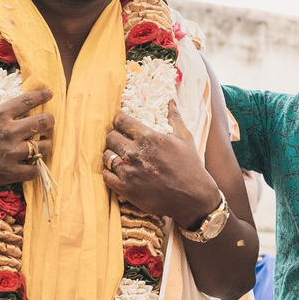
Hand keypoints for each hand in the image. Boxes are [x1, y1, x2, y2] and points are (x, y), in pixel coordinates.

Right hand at [0, 87, 53, 194]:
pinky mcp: (8, 173)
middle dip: (49, 121)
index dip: (42, 95)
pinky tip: (33, 166)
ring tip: (43, 145)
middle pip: (42, 122)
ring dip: (45, 145)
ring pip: (43, 147)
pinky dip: (36, 168)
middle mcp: (8, 132)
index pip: (27, 100)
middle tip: (48, 122)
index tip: (50, 94)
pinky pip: (33, 171)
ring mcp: (10, 153)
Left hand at [103, 112, 219, 228]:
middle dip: (115, 136)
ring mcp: (128, 172)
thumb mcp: (185, 139)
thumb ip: (175, 118)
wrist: (192, 198)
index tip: (122, 123)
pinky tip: (118, 171)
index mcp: (148, 137)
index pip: (121, 120)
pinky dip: (110, 172)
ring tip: (119, 156)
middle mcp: (135, 153)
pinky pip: (106, 175)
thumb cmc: (190, 166)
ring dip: (111, 154)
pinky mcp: (125, 189)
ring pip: (106, 155)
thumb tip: (171, 101)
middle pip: (110, 136)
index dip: (120, 120)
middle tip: (121, 140)